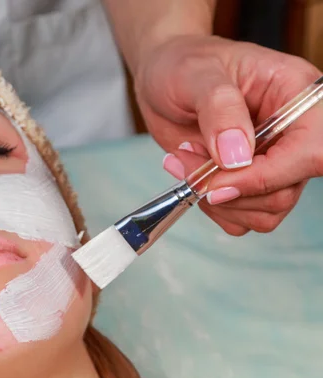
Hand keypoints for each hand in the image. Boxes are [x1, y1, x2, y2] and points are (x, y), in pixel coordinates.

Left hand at [134, 35, 322, 235]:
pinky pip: (244, 218)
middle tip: (186, 158)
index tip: (219, 182)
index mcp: (297, 96)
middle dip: (229, 188)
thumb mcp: (196, 74)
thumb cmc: (183, 65)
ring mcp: (272, 161)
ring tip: (185, 160)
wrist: (164, 76)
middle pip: (286, 189)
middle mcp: (293, 133)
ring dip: (217, 199)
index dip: (268, 176)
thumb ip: (220, 110)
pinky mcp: (248, 180)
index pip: (312, 150)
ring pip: (266, 210)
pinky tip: (191, 176)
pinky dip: (213, 208)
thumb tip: (237, 157)